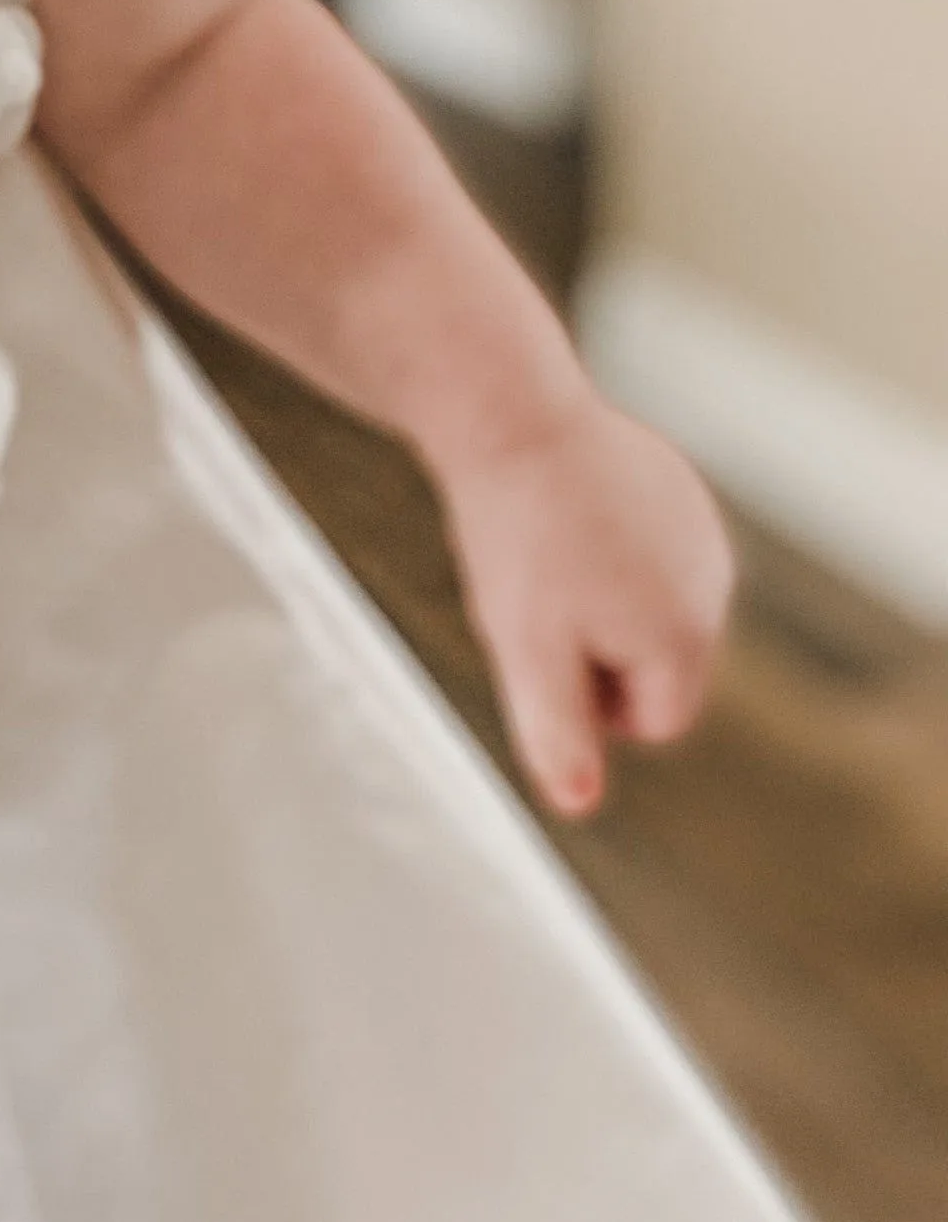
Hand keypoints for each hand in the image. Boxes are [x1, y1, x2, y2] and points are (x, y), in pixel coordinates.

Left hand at [439, 399, 734, 817]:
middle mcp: (714, 583)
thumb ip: (556, 731)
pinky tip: (558, 511)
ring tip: (546, 550)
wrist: (509, 415)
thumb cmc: (515, 539)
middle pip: (655, 666)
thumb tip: (579, 806)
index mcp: (686, 634)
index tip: (543, 644)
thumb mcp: (525, 649)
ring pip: (646, 608)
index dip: (590, 701)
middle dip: (596, 650)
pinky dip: (602, 549)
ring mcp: (700, 530)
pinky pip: (640, 552)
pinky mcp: (676, 487)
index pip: (655, 723)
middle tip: (537, 594)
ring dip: (599, 601)